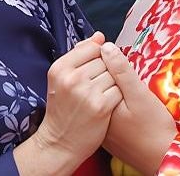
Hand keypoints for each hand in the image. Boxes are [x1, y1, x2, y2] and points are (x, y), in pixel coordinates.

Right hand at [15, 33, 121, 175]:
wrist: (60, 143)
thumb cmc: (63, 108)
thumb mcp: (62, 79)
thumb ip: (80, 55)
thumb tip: (100, 36)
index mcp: (60, 68)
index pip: (91, 47)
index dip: (97, 58)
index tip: (92, 72)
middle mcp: (72, 78)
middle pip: (104, 60)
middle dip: (104, 72)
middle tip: (94, 88)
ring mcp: (87, 92)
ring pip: (113, 74)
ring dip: (111, 84)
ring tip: (100, 96)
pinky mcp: (101, 106)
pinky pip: (119, 89)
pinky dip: (116, 97)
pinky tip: (107, 105)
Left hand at [101, 41, 176, 172]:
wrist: (163, 159)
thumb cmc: (154, 129)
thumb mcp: (140, 94)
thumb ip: (122, 71)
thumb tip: (106, 46)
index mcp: (97, 103)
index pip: (95, 71)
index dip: (110, 60)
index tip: (124, 61)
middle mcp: (95, 114)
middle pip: (96, 83)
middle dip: (110, 74)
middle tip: (130, 77)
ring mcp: (101, 125)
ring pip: (102, 95)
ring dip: (112, 87)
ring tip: (131, 90)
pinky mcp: (109, 133)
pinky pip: (108, 108)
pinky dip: (115, 102)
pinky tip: (130, 105)